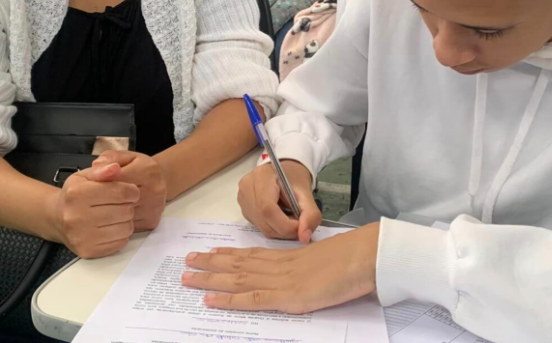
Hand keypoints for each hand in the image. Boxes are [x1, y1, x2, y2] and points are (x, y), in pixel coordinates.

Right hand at [46, 162, 140, 258]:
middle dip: (128, 205)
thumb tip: (115, 168)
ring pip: (126, 228)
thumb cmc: (74, 195)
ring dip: (126, 221)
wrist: (57, 218)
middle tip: (121, 204)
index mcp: (77, 194)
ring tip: (116, 215)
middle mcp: (77, 217)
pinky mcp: (88, 251)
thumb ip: (102, 169)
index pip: (121, 193)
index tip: (130, 191)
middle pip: (125, 211)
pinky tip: (111, 227)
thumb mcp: (84, 176)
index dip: (131, 191)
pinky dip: (121, 234)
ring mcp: (82, 237)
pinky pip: (120, 243)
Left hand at [92, 150, 167, 230]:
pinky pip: (127, 225)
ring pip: (122, 215)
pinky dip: (118, 221)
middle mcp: (155, 189)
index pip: (117, 180)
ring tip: (104, 205)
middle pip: (119, 199)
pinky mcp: (151, 222)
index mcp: (147, 170)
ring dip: (110, 211)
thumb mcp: (124, 157)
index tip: (92, 185)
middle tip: (95, 197)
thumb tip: (96, 166)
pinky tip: (114, 213)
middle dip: (104, 199)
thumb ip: (109, 158)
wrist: (159, 182)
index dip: (101, 183)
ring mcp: (154, 208)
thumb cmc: (137, 168)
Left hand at [183, 222, 379, 313]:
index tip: (212, 251)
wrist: (364, 257)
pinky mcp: (286, 297)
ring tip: (187, 276)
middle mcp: (280, 266)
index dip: (231, 253)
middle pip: (238, 264)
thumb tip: (305, 274)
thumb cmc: (353, 259)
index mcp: (290, 257)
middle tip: (187, 261)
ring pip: (237, 278)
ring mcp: (281, 281)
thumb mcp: (326, 260)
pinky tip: (210, 300)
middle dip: (210, 263)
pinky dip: (228, 299)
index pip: (254, 253)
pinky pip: (251, 298)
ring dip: (209, 278)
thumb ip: (310, 266)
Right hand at [237, 159, 320, 242]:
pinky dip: (273, 227)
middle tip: (299, 224)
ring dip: (280, 230)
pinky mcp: (243, 208)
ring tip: (290, 218)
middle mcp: (247, 188)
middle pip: (264, 221)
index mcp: (261, 177)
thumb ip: (310, 214)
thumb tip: (304, 237)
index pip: (268, 209)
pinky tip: (280, 217)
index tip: (301, 226)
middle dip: (285, 229)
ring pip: (261, 227)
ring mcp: (242, 198)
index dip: (286, 225)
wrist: (285, 170)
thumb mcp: (307, 193)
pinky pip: (259, 226)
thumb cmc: (294, 178)